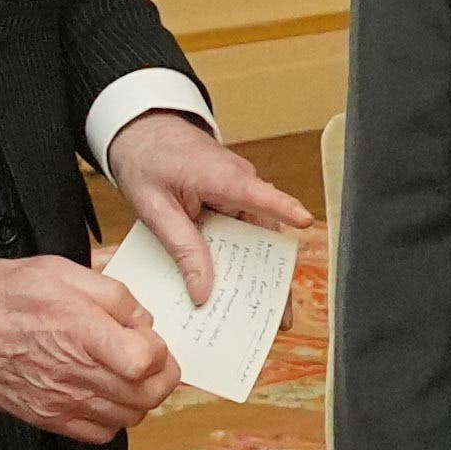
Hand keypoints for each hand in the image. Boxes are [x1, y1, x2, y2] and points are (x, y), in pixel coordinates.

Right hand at [0, 254, 173, 441]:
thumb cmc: (4, 296)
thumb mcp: (65, 272)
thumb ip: (115, 296)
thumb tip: (144, 320)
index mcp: (83, 333)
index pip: (147, 361)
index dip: (160, 350)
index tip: (148, 338)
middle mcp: (75, 373)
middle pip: (147, 395)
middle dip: (160, 376)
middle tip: (150, 359)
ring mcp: (61, 401)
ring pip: (129, 417)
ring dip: (139, 398)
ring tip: (127, 375)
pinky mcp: (47, 417)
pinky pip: (99, 434)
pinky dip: (112, 419)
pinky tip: (104, 395)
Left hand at [105, 110, 312, 310]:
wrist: (146, 134)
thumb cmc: (148, 162)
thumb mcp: (154, 207)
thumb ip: (181, 247)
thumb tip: (202, 290)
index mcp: (220, 177)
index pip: (257, 193)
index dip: (283, 207)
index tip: (304, 222)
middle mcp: (241, 183)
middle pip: (266, 234)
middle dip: (274, 278)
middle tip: (280, 315)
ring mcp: (242, 193)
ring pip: (258, 240)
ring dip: (259, 275)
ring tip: (266, 314)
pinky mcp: (237, 201)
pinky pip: (245, 235)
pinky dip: (242, 261)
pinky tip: (238, 290)